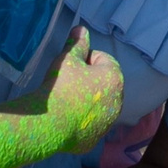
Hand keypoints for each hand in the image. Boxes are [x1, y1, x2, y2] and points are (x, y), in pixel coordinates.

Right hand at [46, 26, 124, 152]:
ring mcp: (108, 122)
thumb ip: (78, 43)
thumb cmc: (61, 85)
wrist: (48, 123)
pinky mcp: (96, 138)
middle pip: (104, 83)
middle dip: (90, 80)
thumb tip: (81, 28)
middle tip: (68, 81)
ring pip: (100, 105)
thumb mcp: (67, 59)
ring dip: (88, 100)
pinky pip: (91, 123)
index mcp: (115, 79)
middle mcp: (118, 101)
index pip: (104, 59)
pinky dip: (83, 119)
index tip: (72, 65)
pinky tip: (66, 117)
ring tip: (66, 99)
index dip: (86, 59)